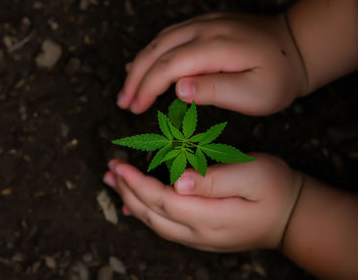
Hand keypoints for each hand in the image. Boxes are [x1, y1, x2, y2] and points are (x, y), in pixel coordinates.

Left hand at [103, 154, 302, 251]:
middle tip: (110, 169)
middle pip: (152, 214)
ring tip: (113, 183)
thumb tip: (179, 182)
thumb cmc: (274, 189)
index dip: (137, 183)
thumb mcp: (252, 175)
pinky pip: (165, 229)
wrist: (292, 217)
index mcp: (210, 216)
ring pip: (155, 223)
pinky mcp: (201, 237)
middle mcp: (200, 233)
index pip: (162, 201)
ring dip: (130, 202)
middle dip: (126, 191)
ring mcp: (199, 239)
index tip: (120, 165)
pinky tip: (132, 206)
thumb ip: (215, 179)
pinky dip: (145, 215)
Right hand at [117, 13, 307, 115]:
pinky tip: (141, 65)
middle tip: (124, 103)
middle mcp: (205, 29)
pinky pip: (169, 35)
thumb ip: (215, 90)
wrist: (297, 47)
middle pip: (156, 50)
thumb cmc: (278, 77)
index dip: (146, 88)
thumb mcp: (254, 94)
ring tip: (127, 90)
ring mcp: (204, 23)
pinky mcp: (205, 24)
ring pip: (159, 41)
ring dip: (138, 65)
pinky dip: (151, 52)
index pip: (168, 66)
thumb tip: (178, 89)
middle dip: (135, 78)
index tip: (136, 109)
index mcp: (216, 47)